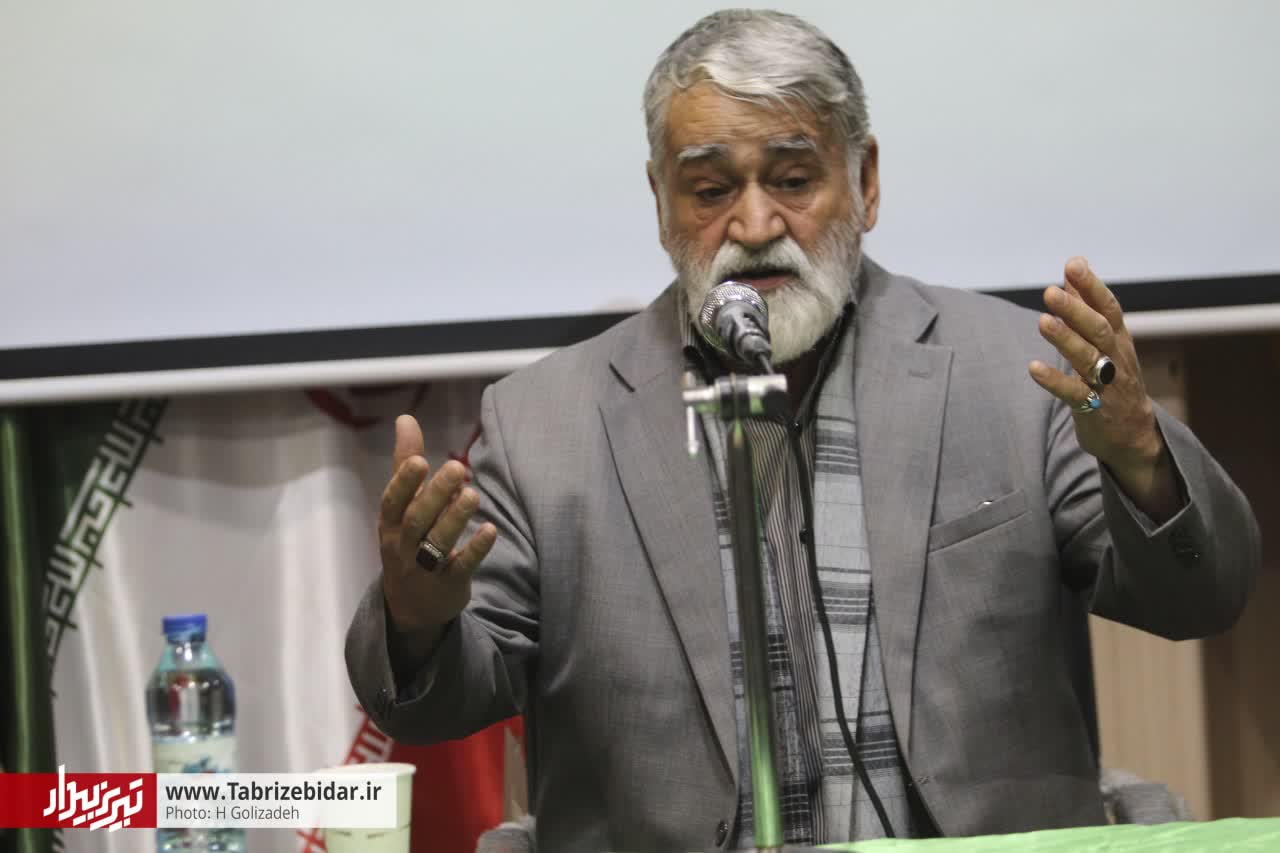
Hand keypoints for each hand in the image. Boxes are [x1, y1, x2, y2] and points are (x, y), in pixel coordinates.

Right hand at [378, 414, 496, 648]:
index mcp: (391, 524)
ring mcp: (424, 568)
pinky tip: (490, 531)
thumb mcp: (402, 508)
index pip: (393, 502)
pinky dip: (475, 549)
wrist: (411, 607)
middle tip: (457, 467)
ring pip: (437, 542)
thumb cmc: (407, 542)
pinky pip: (461, 566)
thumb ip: (406, 464)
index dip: (404, 483)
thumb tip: (406, 419)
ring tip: (473, 494)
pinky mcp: (449, 583)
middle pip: (417, 520)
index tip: (419, 461)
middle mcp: (403, 546)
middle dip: (435, 494)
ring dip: (455, 518)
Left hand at [1028, 257, 1179, 519]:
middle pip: (1099, 330)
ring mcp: (1107, 385)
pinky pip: (1074, 393)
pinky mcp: (1093, 409)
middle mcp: (1116, 359)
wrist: (1134, 435)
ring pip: (1088, 359)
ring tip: (1043, 321)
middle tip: (1050, 291)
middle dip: (1076, 310)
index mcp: (1119, 340)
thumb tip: (1072, 270)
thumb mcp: (1106, 343)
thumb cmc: (1114, 380)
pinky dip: (1055, 380)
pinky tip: (1034, 367)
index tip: (1073, 264)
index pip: (1108, 308)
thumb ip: (1086, 307)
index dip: (1091, 286)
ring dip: (1065, 340)